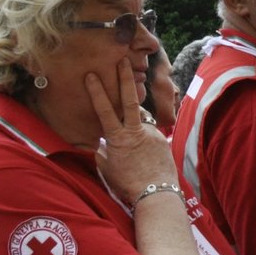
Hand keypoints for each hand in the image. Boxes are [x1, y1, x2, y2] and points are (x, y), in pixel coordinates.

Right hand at [88, 58, 178, 203]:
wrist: (156, 193)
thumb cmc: (127, 184)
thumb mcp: (107, 167)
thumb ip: (104, 150)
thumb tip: (102, 141)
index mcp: (118, 138)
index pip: (105, 110)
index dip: (97, 92)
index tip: (92, 75)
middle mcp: (136, 131)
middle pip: (130, 100)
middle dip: (125, 80)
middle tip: (124, 61)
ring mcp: (152, 133)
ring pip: (142, 119)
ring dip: (136, 122)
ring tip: (135, 143)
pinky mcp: (163, 139)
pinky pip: (151, 133)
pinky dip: (146, 139)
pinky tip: (146, 154)